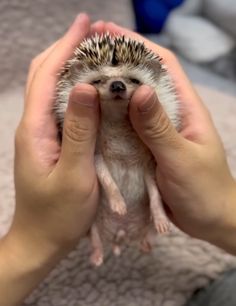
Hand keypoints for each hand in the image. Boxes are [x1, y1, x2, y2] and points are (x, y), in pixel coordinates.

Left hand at [0, 14, 104, 305]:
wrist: (41, 239)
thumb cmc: (58, 214)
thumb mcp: (74, 175)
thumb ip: (79, 131)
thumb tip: (83, 87)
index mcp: (36, 129)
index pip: (47, 75)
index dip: (66, 47)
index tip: (85, 25)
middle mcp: (34, 125)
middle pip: (44, 75)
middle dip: (66, 49)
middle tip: (93, 33)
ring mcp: (41, 133)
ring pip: (51, 89)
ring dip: (69, 66)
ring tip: (94, 53)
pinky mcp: (51, 142)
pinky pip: (60, 107)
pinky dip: (74, 90)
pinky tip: (91, 88)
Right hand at [104, 23, 235, 252]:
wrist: (209, 218)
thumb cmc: (203, 190)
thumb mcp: (181, 158)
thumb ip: (159, 127)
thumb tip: (138, 90)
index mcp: (186, 109)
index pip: (162, 65)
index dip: (137, 45)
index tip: (107, 32)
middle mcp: (170, 114)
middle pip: (143, 79)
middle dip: (118, 62)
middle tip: (86, 53)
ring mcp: (157, 130)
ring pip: (131, 102)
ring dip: (110, 89)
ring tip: (82, 79)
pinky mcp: (147, 146)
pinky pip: (126, 126)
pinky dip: (110, 117)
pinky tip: (92, 114)